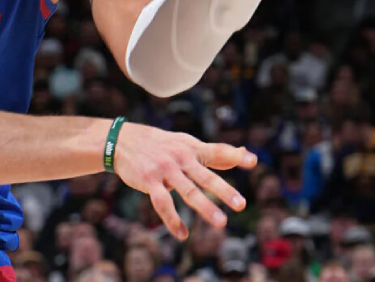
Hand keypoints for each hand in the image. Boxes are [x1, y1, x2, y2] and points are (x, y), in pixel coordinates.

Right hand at [111, 124, 256, 239]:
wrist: (121, 140)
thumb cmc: (161, 144)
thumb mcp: (186, 144)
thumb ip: (215, 153)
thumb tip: (246, 154)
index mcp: (192, 148)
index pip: (217, 151)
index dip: (234, 156)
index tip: (253, 162)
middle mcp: (180, 158)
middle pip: (205, 176)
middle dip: (223, 190)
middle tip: (241, 204)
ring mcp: (164, 169)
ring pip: (187, 191)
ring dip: (204, 207)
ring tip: (221, 222)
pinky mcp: (149, 181)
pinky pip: (162, 203)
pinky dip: (172, 220)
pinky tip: (182, 234)